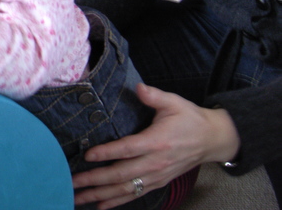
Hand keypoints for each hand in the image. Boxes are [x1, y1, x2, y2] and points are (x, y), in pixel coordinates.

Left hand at [72, 83, 239, 208]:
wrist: (213, 140)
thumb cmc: (190, 118)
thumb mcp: (174, 102)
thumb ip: (154, 96)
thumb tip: (138, 88)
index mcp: (157, 142)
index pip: (127, 149)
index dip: (107, 153)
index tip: (87, 155)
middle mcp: (155, 163)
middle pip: (121, 174)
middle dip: (95, 179)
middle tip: (72, 182)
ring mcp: (156, 176)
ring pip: (125, 189)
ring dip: (100, 194)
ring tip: (78, 198)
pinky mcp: (158, 182)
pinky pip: (134, 195)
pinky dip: (116, 201)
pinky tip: (99, 205)